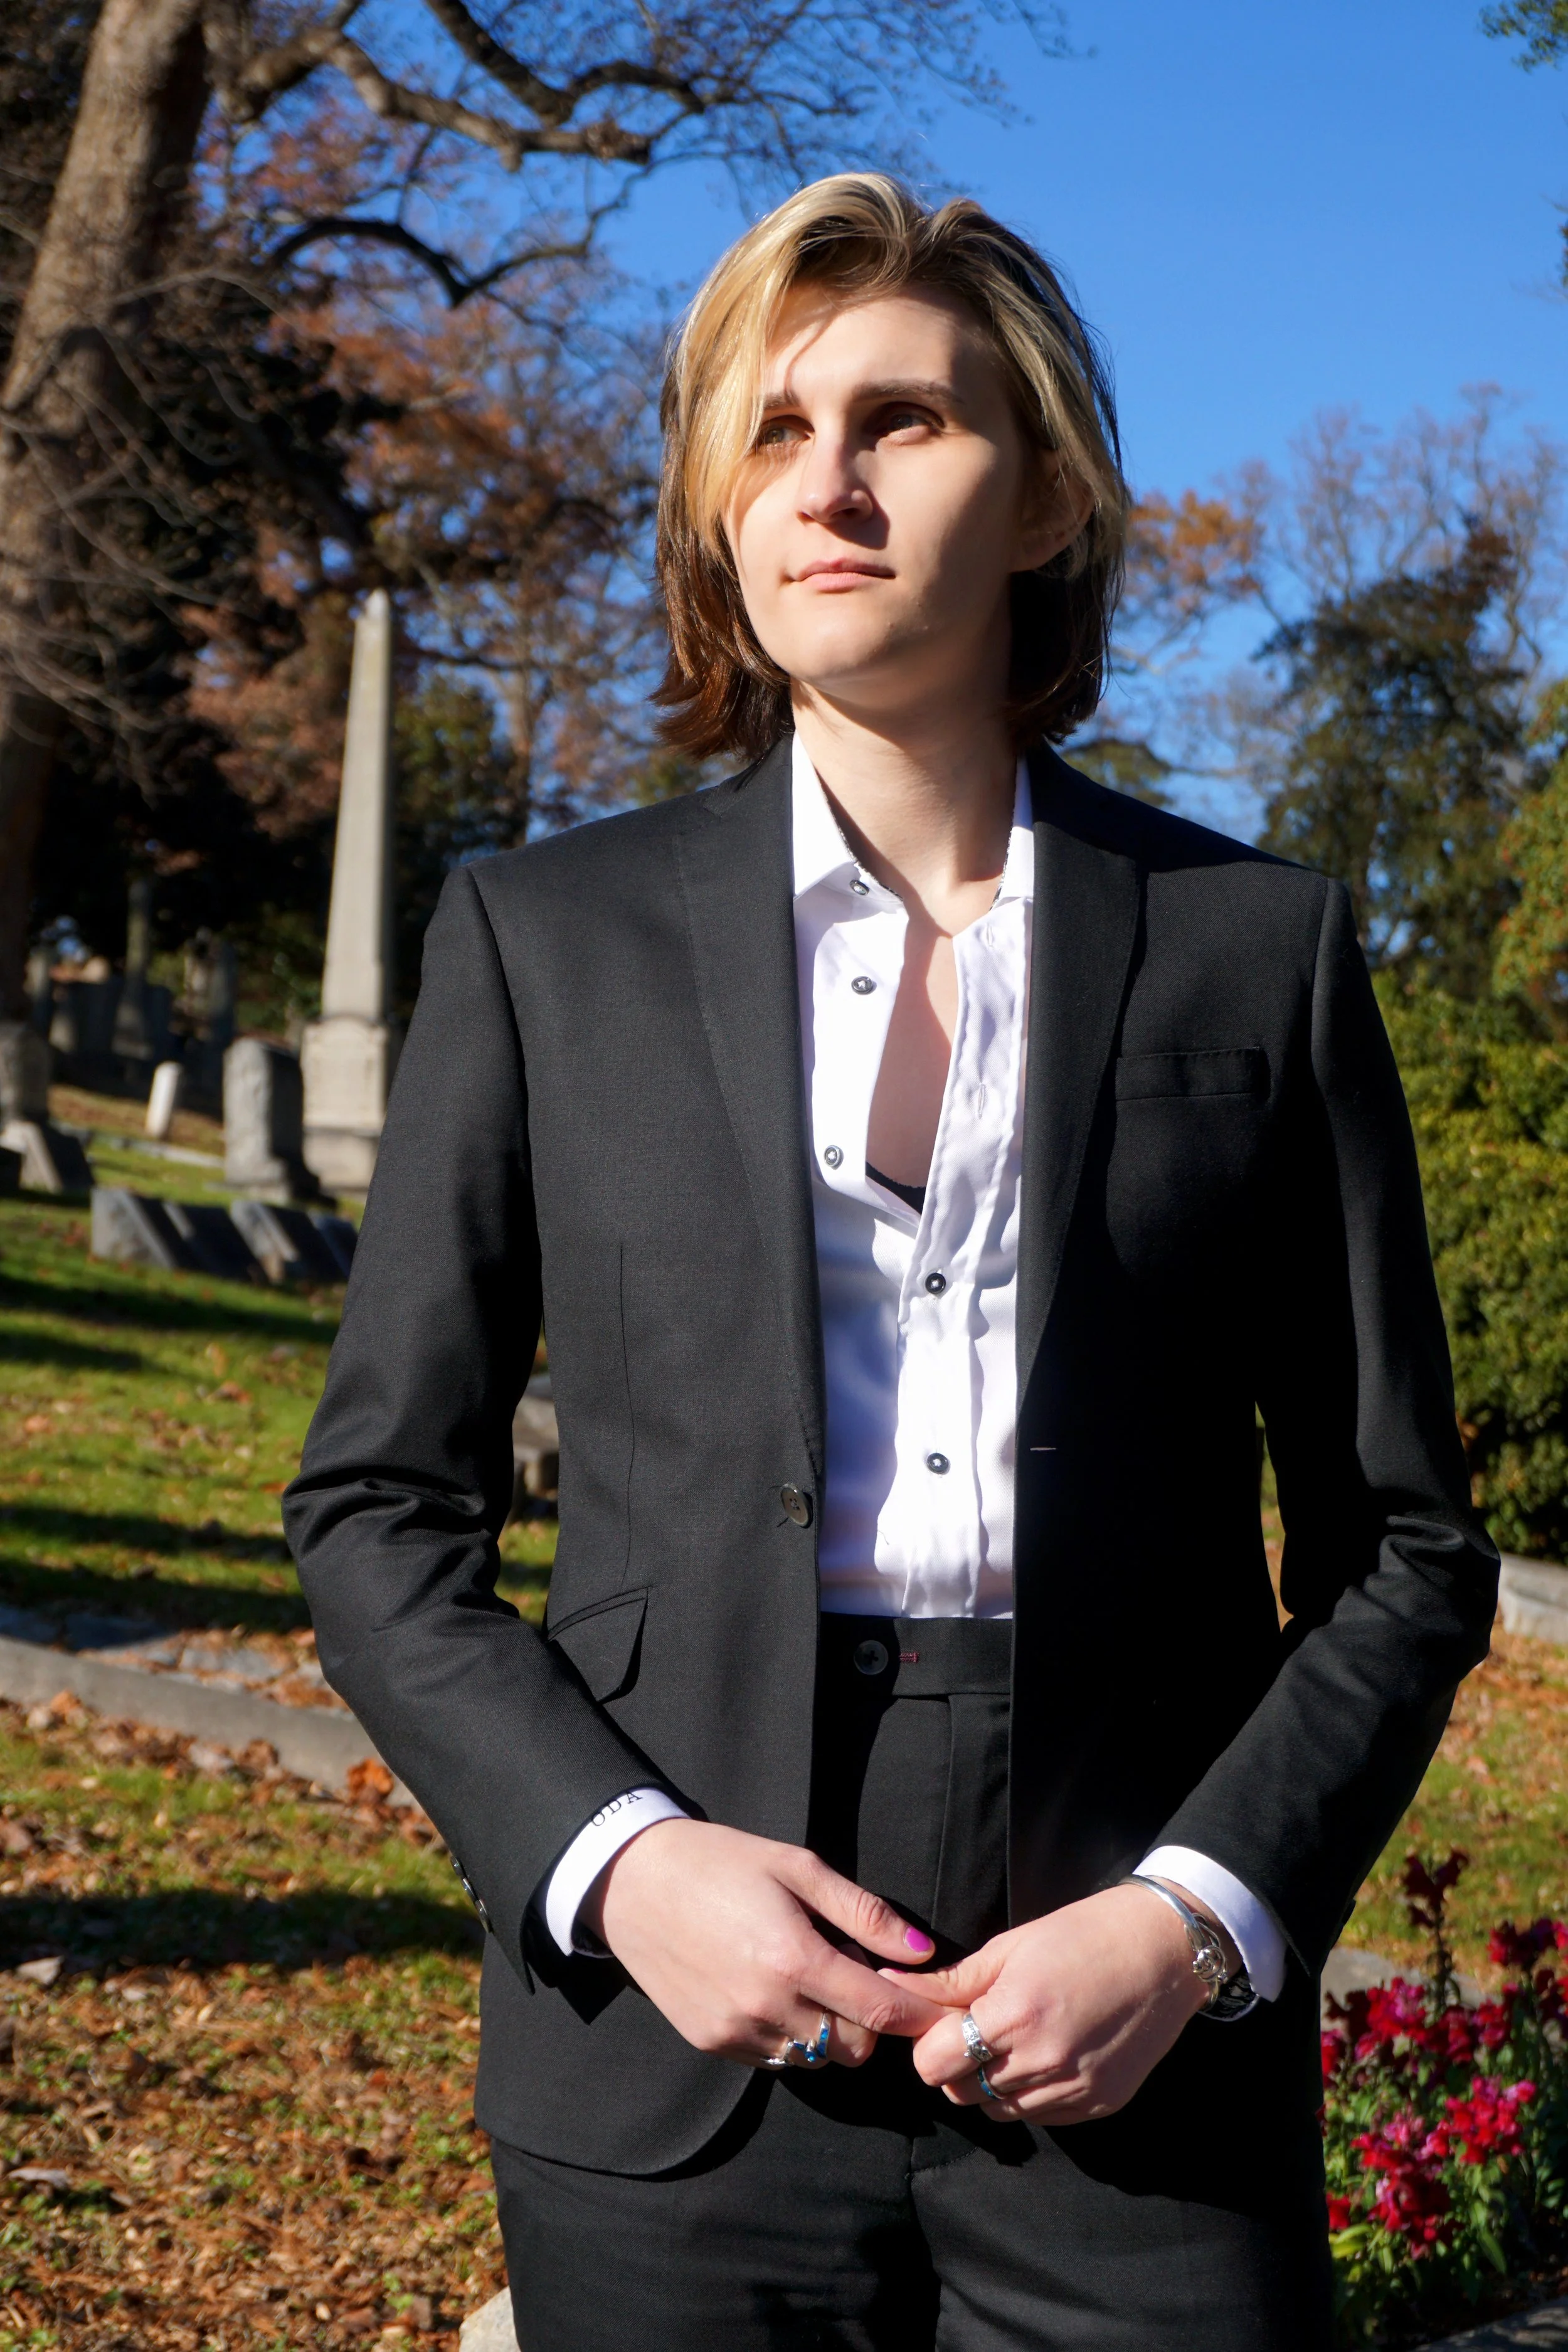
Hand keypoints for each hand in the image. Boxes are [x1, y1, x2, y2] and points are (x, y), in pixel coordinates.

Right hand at [586, 1818, 949, 2068]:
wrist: (632, 1881)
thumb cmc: (721, 1862)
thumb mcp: (798, 1868)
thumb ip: (864, 1913)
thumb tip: (922, 1950)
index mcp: (794, 1959)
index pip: (879, 2011)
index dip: (914, 2014)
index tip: (934, 2005)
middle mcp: (766, 2006)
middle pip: (852, 2048)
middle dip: (868, 2020)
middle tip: (854, 1974)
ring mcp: (735, 2030)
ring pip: (813, 2059)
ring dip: (828, 2030)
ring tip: (809, 1979)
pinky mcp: (710, 2042)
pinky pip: (772, 2058)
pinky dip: (788, 2035)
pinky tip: (772, 1990)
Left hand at [883, 1880, 1214, 2122]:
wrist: (1164, 1951)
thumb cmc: (1083, 1935)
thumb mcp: (1011, 1947)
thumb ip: (951, 1981)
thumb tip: (894, 1988)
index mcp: (1015, 2014)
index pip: (935, 2064)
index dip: (930, 2045)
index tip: (943, 2024)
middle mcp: (1043, 2061)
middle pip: (962, 2092)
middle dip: (956, 2066)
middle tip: (975, 2030)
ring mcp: (1075, 2090)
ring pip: (999, 2110)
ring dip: (993, 2082)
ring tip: (1014, 2039)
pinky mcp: (1099, 2105)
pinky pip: (1042, 2117)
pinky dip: (1031, 2094)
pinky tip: (1046, 2054)